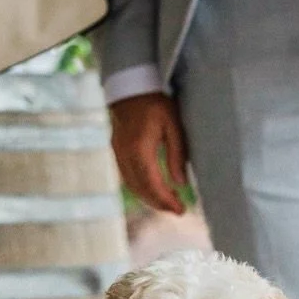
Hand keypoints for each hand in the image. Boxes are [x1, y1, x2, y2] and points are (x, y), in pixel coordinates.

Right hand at [109, 92, 190, 214]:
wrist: (130, 88)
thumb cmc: (156, 103)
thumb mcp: (173, 125)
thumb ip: (177, 154)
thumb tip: (180, 183)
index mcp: (140, 148)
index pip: (153, 184)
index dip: (166, 200)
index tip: (181, 210)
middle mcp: (125, 154)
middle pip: (141, 189)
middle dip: (160, 203)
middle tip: (178, 211)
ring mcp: (118, 153)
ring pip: (133, 186)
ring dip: (150, 198)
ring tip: (169, 204)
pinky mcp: (117, 152)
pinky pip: (128, 177)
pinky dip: (141, 188)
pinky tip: (154, 191)